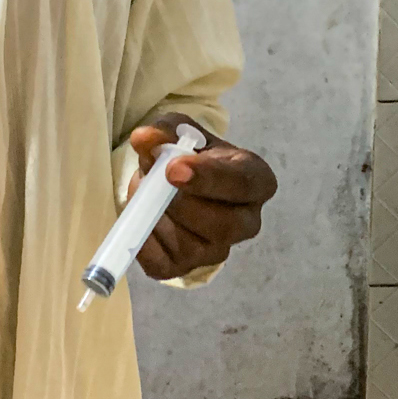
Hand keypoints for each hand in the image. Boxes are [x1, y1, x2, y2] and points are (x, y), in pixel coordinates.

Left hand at [127, 114, 277, 279]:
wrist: (175, 180)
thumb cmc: (190, 153)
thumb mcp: (181, 131)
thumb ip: (165, 131)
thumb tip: (144, 138)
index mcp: (255, 180)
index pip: (243, 184)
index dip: (209, 178)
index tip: (173, 169)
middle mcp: (246, 221)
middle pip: (224, 225)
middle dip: (183, 204)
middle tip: (156, 182)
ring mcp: (219, 250)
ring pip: (190, 247)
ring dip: (160, 218)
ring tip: (149, 193)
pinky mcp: (186, 268)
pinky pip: (162, 264)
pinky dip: (144, 241)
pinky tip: (142, 219)